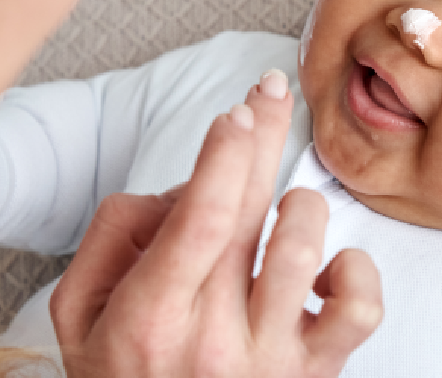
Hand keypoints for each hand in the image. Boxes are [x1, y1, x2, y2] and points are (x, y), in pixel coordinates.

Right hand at [51, 69, 382, 376]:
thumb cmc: (123, 371)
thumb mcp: (81, 311)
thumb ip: (115, 233)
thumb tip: (189, 182)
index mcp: (151, 316)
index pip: (201, 219)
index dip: (225, 154)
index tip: (238, 111)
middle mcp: (212, 339)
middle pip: (251, 212)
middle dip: (261, 135)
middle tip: (268, 92)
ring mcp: (271, 360)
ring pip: (307, 245)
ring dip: (300, 205)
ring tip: (284, 210)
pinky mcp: (317, 371)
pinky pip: (361, 308)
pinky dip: (355, 272)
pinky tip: (327, 269)